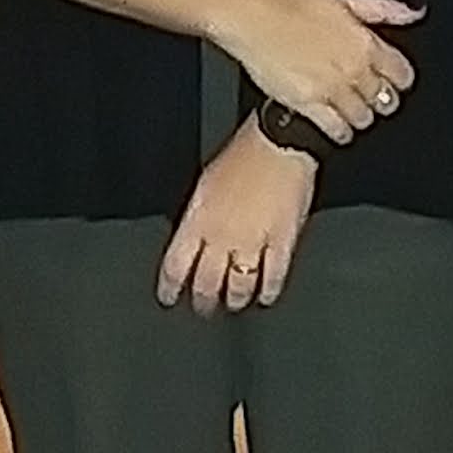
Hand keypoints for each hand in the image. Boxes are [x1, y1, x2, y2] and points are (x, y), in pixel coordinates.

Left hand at [157, 124, 319, 313]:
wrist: (278, 143)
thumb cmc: (244, 154)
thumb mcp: (205, 184)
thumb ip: (199, 216)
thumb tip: (193, 237)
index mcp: (198, 220)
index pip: (176, 266)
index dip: (170, 287)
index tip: (169, 298)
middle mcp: (222, 236)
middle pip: (207, 283)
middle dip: (204, 301)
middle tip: (205, 309)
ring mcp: (253, 241)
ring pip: (239, 286)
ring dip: (235, 300)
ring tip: (234, 304)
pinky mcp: (282, 242)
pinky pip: (273, 277)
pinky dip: (268, 291)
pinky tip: (265, 296)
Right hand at [225, 0, 419, 145]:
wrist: (254, 18)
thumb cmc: (291, 5)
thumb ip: (383, 8)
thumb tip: (414, 12)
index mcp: (366, 42)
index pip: (400, 73)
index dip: (400, 81)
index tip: (396, 84)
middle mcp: (354, 68)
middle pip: (383, 98)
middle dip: (381, 101)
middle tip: (373, 101)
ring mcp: (332, 88)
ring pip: (363, 116)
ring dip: (361, 117)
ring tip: (353, 114)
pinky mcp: (309, 104)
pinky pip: (336, 129)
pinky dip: (341, 133)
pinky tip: (338, 130)